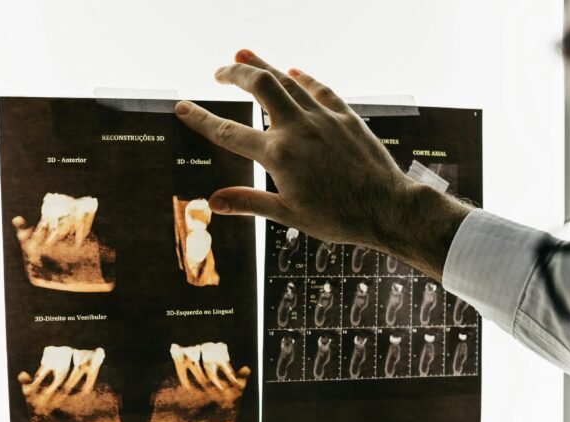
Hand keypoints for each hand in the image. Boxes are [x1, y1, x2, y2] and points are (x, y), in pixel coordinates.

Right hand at [174, 49, 470, 279]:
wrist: (388, 208)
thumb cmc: (339, 219)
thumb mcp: (290, 215)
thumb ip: (249, 203)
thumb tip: (212, 202)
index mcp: (278, 156)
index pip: (228, 132)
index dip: (201, 119)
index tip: (181, 107)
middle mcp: (298, 129)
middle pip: (258, 86)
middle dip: (233, 73)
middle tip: (218, 71)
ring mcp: (324, 119)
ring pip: (288, 80)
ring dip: (263, 66)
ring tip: (243, 55)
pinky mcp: (347, 117)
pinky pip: (321, 90)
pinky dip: (304, 79)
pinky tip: (295, 72)